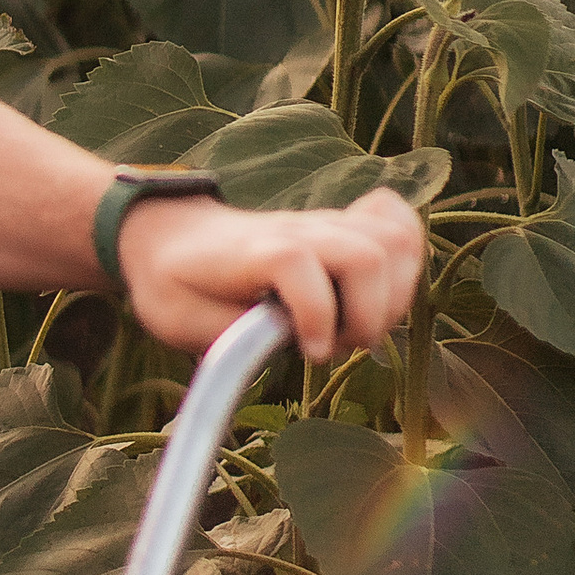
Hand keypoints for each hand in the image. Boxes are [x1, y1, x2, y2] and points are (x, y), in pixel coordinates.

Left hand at [115, 189, 423, 365]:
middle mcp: (294, 230)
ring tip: (364, 324)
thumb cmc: (174, 283)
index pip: (296, 262)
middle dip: (370, 314)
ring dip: (395, 294)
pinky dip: (408, 251)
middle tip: (343, 345)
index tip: (312, 354)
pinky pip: (396, 220)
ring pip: (392, 238)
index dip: (315, 314)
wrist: (165, 235)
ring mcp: (322, 224)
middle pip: (364, 252)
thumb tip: (285, 343)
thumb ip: (232, 335)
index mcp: (250, 253)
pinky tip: (387, 284)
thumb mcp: (180, 320)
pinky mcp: (339, 227)